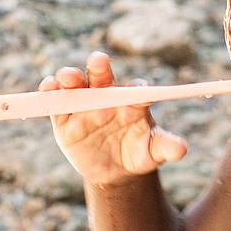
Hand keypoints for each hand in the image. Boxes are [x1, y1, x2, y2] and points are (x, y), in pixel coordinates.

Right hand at [41, 52, 186, 187]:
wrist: (114, 170)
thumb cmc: (137, 152)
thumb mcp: (152, 152)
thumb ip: (165, 147)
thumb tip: (182, 149)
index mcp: (132, 100)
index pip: (135, 88)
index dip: (137, 87)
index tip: (138, 91)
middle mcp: (107, 96)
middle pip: (102, 76)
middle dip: (99, 67)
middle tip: (98, 60)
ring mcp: (84, 104)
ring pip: (75, 84)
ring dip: (71, 77)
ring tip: (68, 77)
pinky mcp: (64, 119)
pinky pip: (55, 103)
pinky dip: (50, 93)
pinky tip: (48, 87)